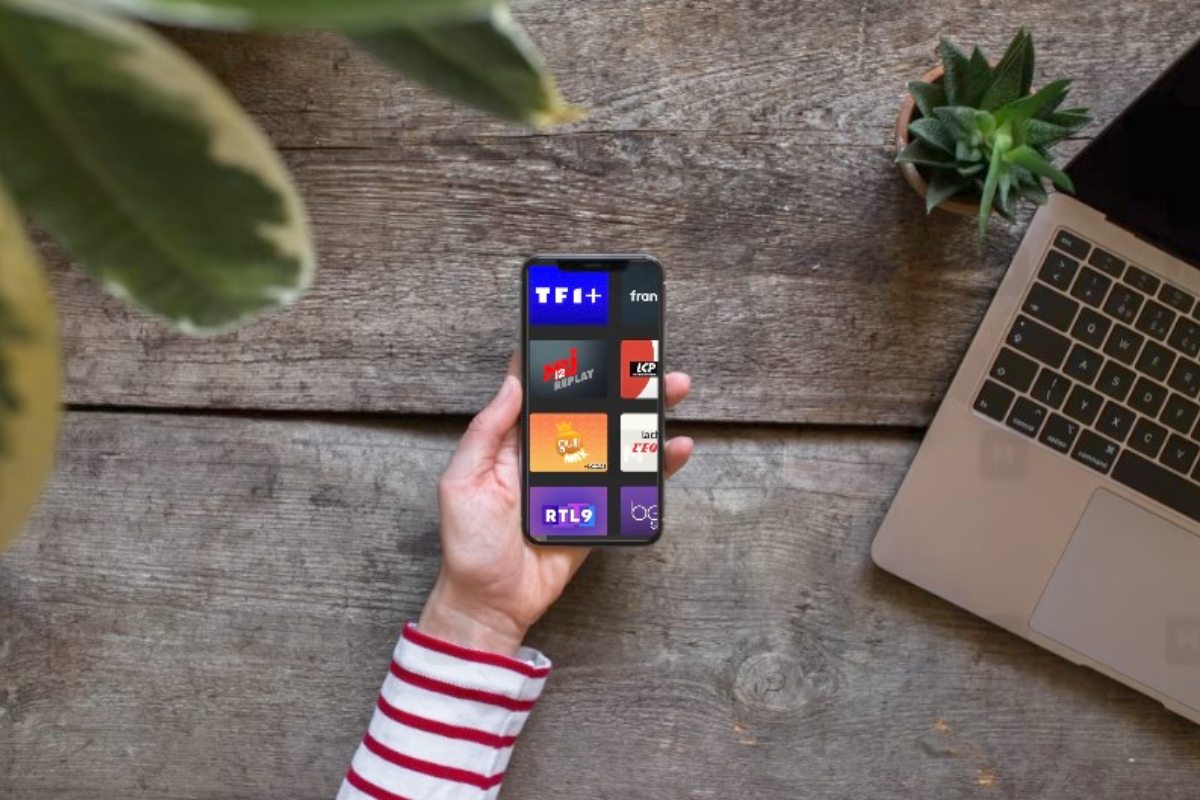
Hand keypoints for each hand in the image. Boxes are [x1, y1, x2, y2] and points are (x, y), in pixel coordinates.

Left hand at [420, 353, 693, 655]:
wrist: (491, 604)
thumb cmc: (468, 546)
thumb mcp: (461, 482)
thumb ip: (485, 433)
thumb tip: (511, 384)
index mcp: (513, 443)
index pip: (537, 391)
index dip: (558, 361)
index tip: (582, 329)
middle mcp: (549, 455)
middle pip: (589, 407)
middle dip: (618, 380)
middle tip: (644, 355)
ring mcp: (578, 481)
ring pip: (617, 437)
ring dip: (646, 413)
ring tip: (672, 388)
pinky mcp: (600, 509)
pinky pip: (632, 482)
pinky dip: (657, 465)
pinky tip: (676, 448)